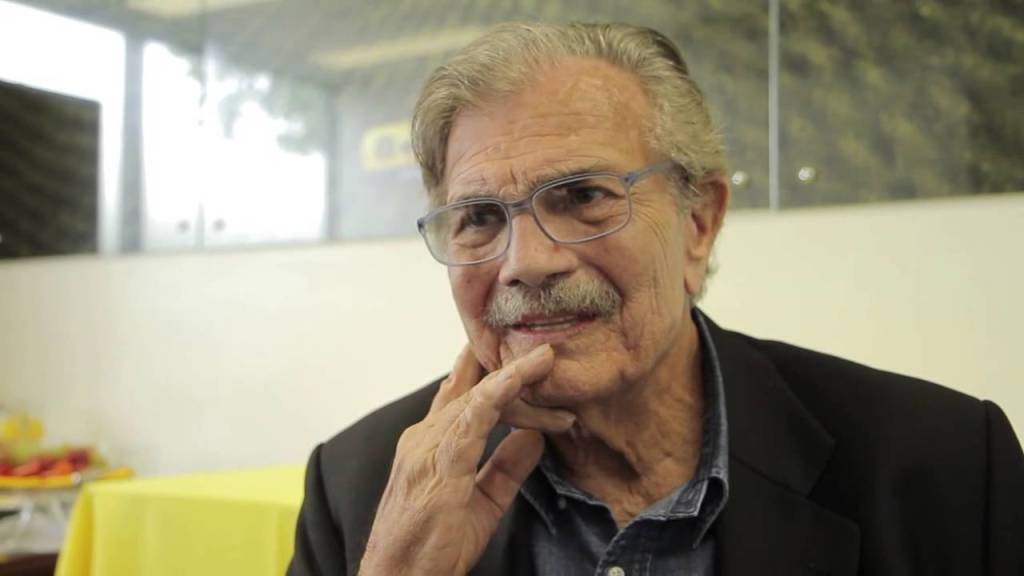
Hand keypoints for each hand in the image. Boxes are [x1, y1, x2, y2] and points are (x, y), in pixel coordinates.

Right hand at [359, 344, 573, 575]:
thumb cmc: (429, 547)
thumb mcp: (483, 502)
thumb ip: (507, 467)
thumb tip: (536, 438)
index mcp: (429, 444)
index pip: (463, 398)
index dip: (491, 373)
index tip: (519, 354)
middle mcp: (423, 438)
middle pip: (471, 392)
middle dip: (505, 365)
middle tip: (538, 345)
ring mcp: (427, 449)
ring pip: (474, 399)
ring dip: (511, 376)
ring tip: (542, 358)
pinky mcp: (438, 466)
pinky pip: (471, 421)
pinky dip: (495, 397)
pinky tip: (516, 381)